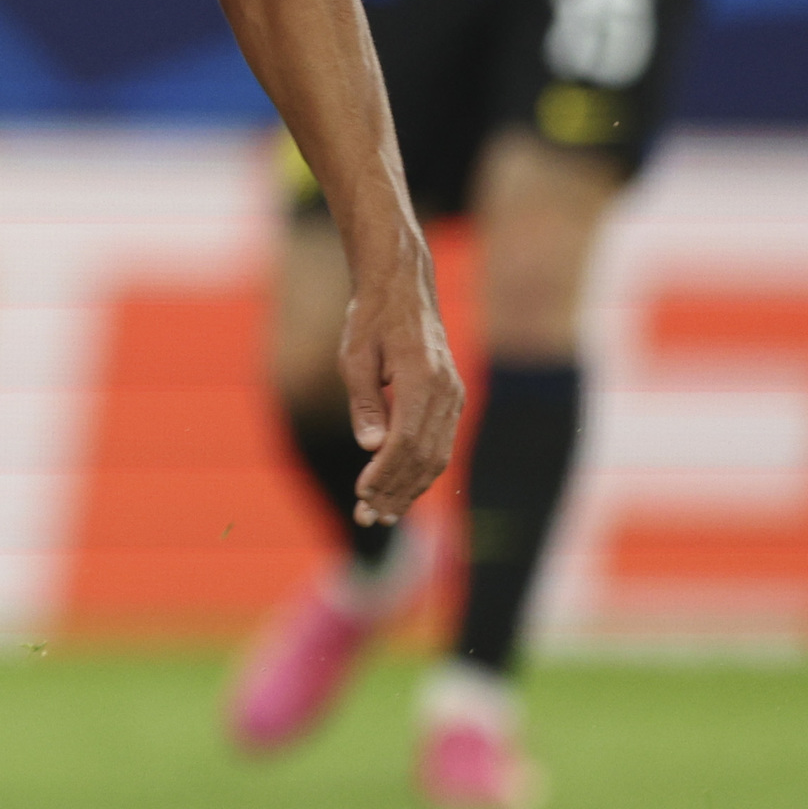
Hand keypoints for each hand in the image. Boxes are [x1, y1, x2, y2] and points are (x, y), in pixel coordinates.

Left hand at [337, 252, 462, 526]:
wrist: (402, 289)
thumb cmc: (370, 319)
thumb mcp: (354, 357)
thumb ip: (364, 403)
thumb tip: (370, 448)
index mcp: (422, 379)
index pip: (406, 441)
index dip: (384, 473)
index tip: (360, 495)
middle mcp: (446, 392)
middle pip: (425, 456)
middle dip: (396, 491)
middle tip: (367, 518)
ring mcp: (453, 396)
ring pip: (437, 456)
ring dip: (409, 488)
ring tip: (381, 514)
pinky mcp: (451, 399)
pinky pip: (439, 444)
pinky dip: (419, 470)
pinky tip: (398, 489)